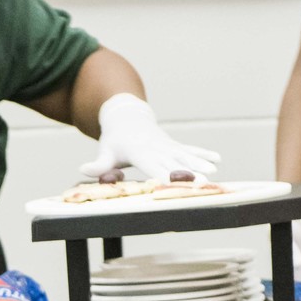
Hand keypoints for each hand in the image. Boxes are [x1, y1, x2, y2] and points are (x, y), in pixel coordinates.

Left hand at [80, 92, 220, 182]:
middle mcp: (156, 148)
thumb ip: (98, 164)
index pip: (153, 167)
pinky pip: (189, 149)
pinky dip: (203, 153)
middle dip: (188, 173)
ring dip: (200, 163)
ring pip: (185, 155)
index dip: (164, 175)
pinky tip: (217, 159)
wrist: (127, 117)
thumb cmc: (114, 140)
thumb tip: (83, 169)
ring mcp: (166, 145)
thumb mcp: (105, 151)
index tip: (174, 183)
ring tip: (214, 172)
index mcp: (140, 152)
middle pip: (174, 163)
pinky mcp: (172, 145)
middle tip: (203, 182)